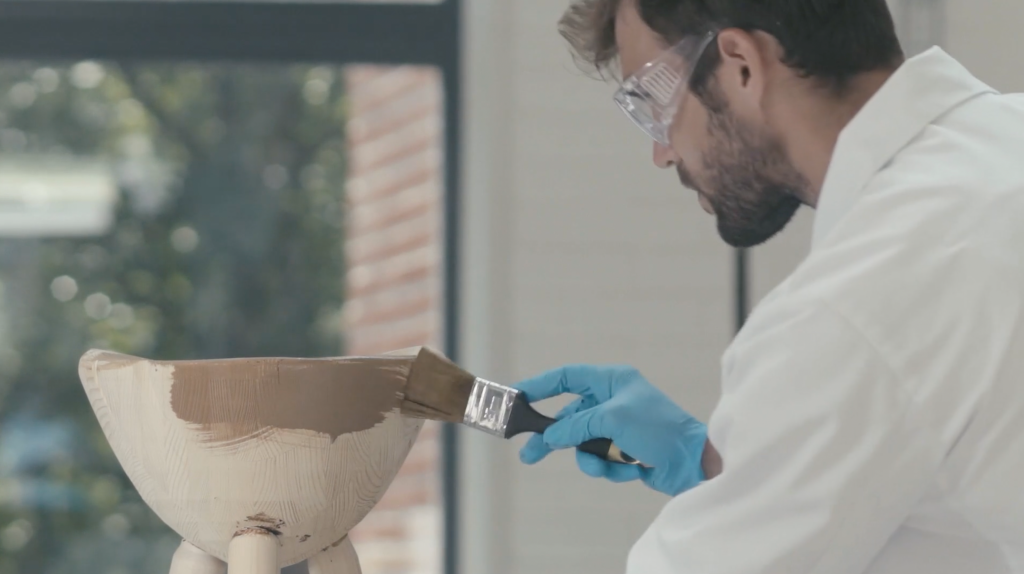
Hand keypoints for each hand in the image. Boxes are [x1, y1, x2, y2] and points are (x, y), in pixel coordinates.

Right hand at [514, 364, 707, 495]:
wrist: (693, 462)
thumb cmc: (659, 429)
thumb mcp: (613, 420)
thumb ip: (577, 425)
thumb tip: (550, 436)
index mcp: (612, 381)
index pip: (567, 377)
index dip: (540, 386)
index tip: (516, 397)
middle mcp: (612, 400)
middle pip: (568, 416)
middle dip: (553, 438)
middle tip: (529, 455)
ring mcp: (617, 426)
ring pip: (582, 444)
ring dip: (591, 458)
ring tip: (602, 465)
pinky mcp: (623, 449)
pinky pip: (600, 459)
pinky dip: (610, 467)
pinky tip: (629, 470)